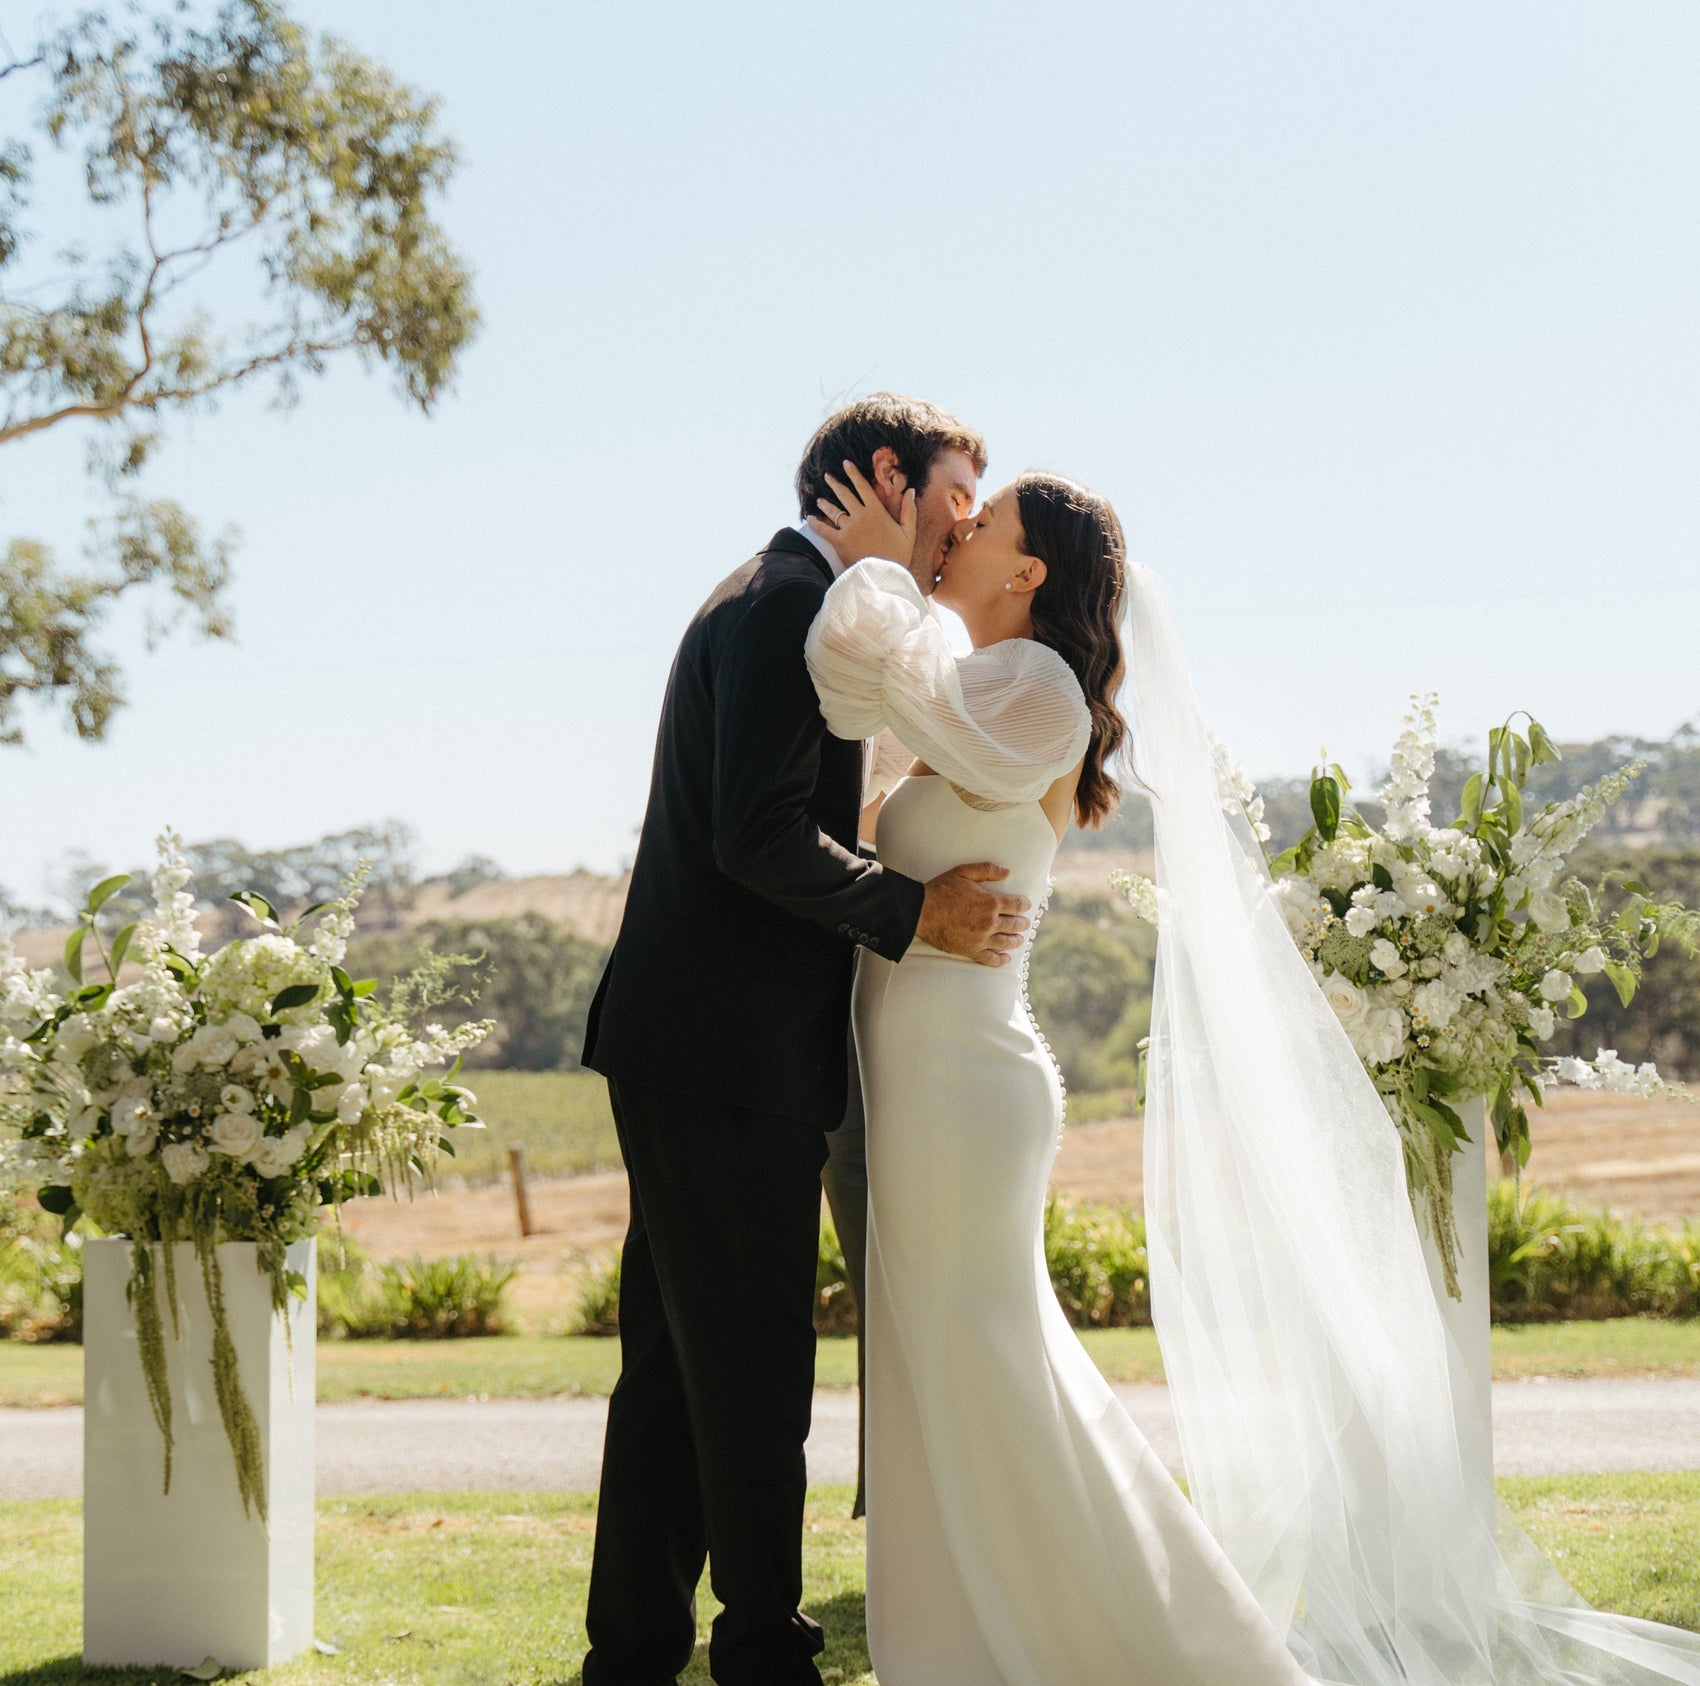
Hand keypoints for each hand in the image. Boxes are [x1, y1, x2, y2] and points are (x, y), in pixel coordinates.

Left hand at [808, 458, 916, 567]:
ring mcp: (848, 529)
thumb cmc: (898, 556)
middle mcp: (860, 516)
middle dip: (835, 483)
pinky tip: (810, 518)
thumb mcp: (909, 532)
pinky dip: (815, 523)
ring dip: (825, 503)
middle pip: (844, 494)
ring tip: (819, 499)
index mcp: (877, 511)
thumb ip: (909, 510)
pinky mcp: (839, 542)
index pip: (863, 486)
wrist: (884, 576)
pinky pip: (824, 530)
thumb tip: (911, 491)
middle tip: (827, 476)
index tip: (846, 464)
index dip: (853, 473)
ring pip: (833, 510)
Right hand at [916, 862, 1031, 967]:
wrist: (921, 912)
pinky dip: (1000, 960)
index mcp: (990, 902)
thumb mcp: (963, 872)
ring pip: (1006, 942)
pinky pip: (990, 959)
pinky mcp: (971, 950)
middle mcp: (990, 922)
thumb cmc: (941, 890)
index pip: (1016, 905)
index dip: (1024, 904)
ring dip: (1016, 940)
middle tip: (1025, 923)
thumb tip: (1007, 872)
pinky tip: (1006, 958)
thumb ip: (987, 870)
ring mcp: (981, 939)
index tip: (1026, 905)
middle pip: (1014, 925)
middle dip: (1022, 923)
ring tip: (1019, 939)